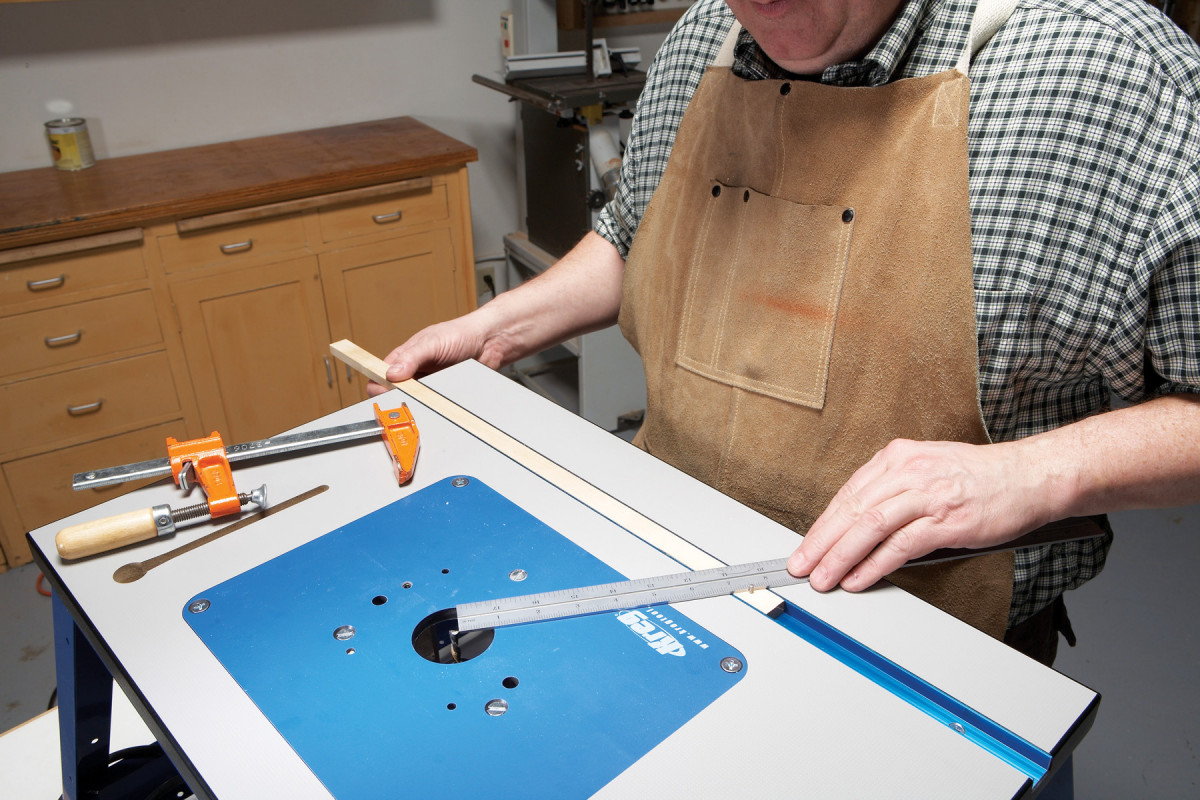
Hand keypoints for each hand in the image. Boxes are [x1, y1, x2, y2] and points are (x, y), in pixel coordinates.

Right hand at [366, 312, 510, 395]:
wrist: (490, 341)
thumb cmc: (461, 333)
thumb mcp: (432, 342)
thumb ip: (411, 357)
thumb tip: (391, 373)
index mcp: (403, 357)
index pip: (379, 375)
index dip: (379, 388)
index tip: (387, 395)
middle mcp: (413, 372)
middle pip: (394, 393)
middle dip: (399, 399)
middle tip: (409, 402)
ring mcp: (427, 384)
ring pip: (414, 402)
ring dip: (418, 403)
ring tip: (429, 400)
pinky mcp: (442, 394)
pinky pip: (433, 406)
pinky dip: (435, 406)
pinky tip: (441, 402)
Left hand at [785, 438, 1048, 591]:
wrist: (1030, 476)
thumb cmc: (980, 478)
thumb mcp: (927, 469)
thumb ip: (893, 491)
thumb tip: (857, 529)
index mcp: (898, 457)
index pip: (848, 493)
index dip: (822, 524)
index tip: (805, 546)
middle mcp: (908, 471)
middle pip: (852, 509)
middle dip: (821, 542)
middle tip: (800, 566)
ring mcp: (928, 494)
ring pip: (870, 526)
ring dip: (841, 556)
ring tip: (824, 578)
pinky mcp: (947, 519)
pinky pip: (901, 545)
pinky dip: (875, 564)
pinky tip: (859, 578)